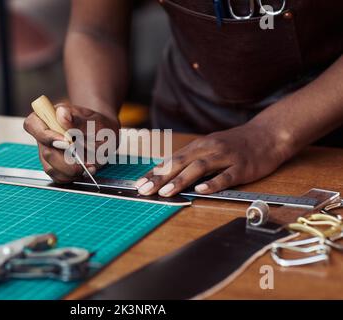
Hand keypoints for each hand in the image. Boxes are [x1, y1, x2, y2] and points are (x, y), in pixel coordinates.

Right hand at [24, 103, 119, 182]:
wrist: (104, 135)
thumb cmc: (97, 125)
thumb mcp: (93, 120)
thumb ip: (77, 119)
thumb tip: (61, 114)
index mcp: (50, 117)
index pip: (33, 124)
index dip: (46, 135)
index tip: (66, 142)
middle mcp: (46, 136)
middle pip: (45, 152)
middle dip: (65, 160)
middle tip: (82, 161)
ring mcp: (49, 152)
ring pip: (50, 168)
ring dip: (71, 171)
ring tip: (88, 166)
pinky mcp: (55, 166)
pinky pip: (58, 177)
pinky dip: (73, 177)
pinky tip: (85, 170)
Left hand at [135, 122, 290, 196]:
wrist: (267, 134)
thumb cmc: (235, 144)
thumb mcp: (210, 147)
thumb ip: (191, 159)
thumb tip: (169, 173)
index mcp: (199, 146)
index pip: (172, 160)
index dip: (155, 172)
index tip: (139, 183)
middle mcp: (209, 149)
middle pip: (180, 163)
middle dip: (160, 177)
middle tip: (144, 189)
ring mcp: (226, 157)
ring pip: (199, 168)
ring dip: (181, 180)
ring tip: (166, 192)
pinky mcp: (242, 167)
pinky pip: (226, 176)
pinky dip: (213, 183)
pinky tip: (201, 190)